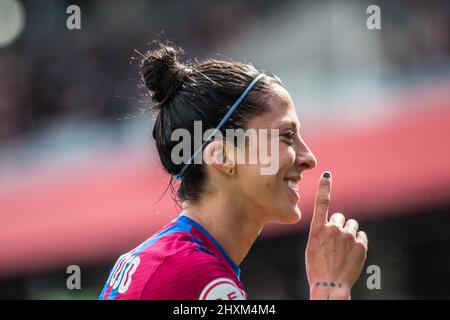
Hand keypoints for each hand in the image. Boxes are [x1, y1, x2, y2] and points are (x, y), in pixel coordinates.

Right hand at [305, 172, 367, 299]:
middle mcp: (333, 229)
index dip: (324, 187)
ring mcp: (348, 237)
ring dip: (349, 233)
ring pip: (352, 226)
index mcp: (317, 229)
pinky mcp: (360, 246)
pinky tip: (351, 254)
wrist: (330, 286)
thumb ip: (323, 231)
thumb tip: (336, 223)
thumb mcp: (313, 246)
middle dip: (339, 226)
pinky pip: (361, 236)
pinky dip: (358, 242)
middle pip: (340, 218)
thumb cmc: (317, 267)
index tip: (327, 175)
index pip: (321, 203)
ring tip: (343, 250)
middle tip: (335, 243)